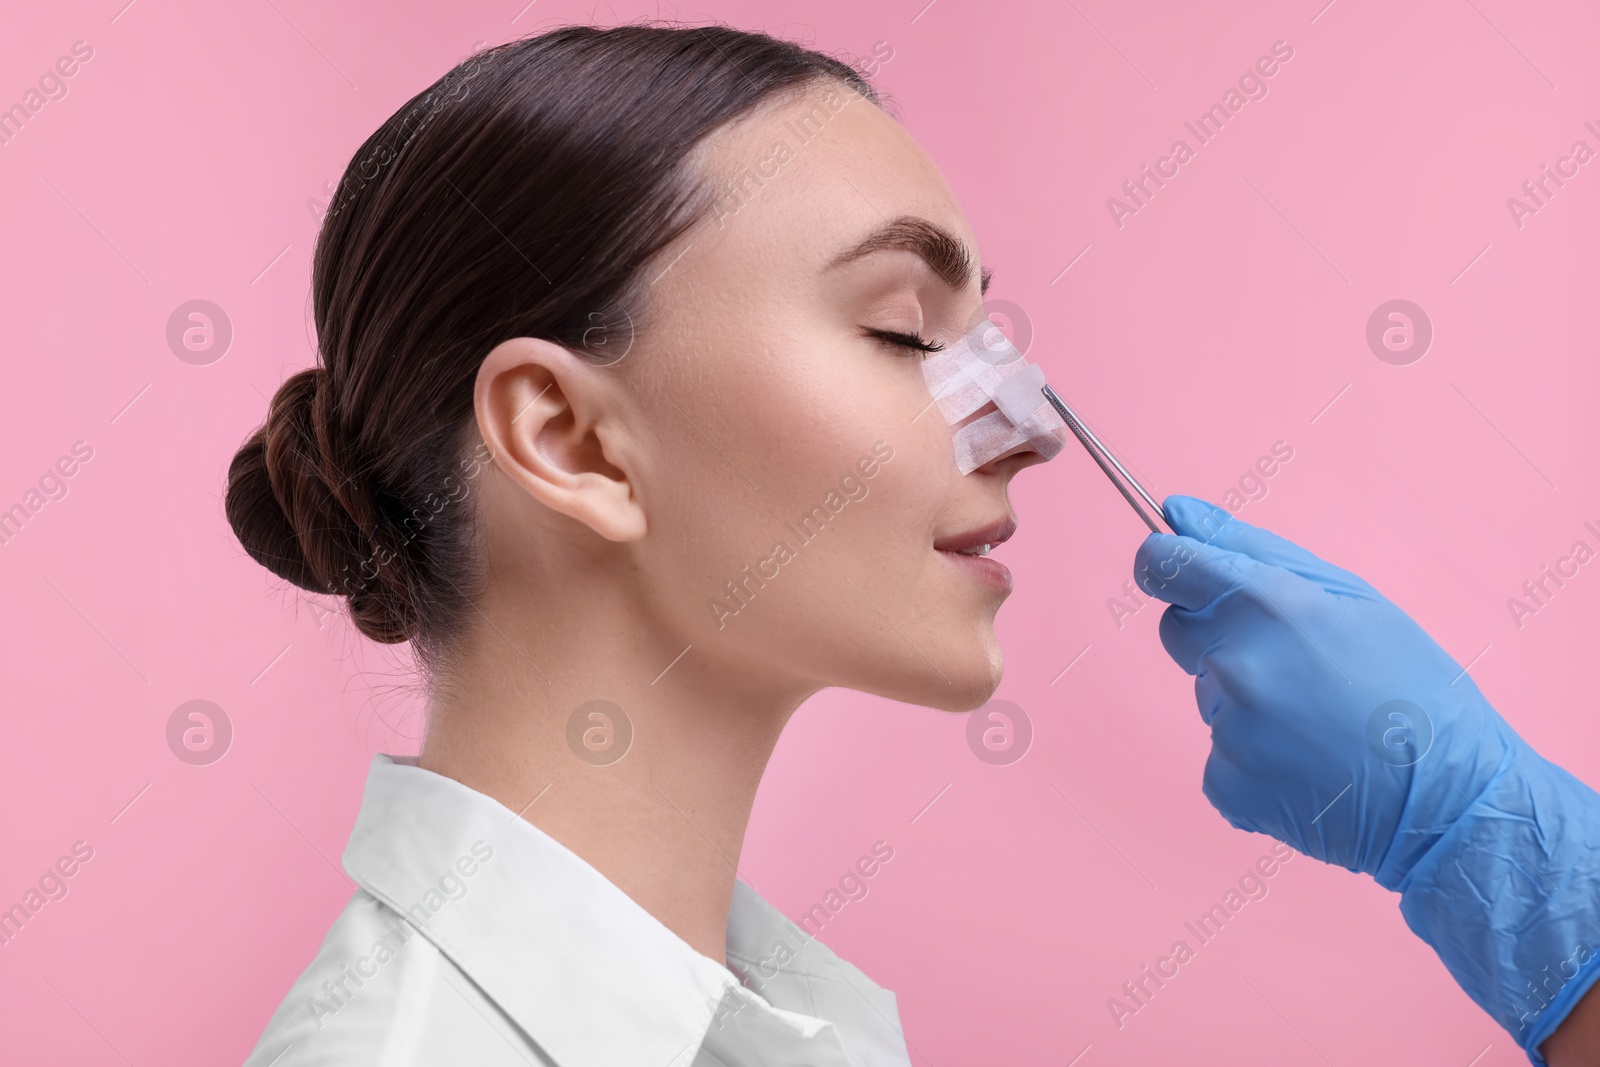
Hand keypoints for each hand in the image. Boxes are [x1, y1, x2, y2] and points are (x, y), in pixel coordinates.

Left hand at [1134, 496, 1599, 1061]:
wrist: (1450, 801)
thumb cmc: (1411, 684)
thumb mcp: (1349, 596)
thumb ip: (1249, 548)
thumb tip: (1175, 514)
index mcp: (1267, 606)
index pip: (1163, 566)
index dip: (1164, 565)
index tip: (1175, 572)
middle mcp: (1237, 666)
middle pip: (1179, 632)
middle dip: (1218, 637)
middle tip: (1294, 663)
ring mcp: (1228, 731)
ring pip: (1207, 696)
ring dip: (1245, 700)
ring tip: (1317, 721)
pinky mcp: (1226, 786)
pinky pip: (1217, 754)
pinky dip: (1251, 757)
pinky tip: (1307, 762)